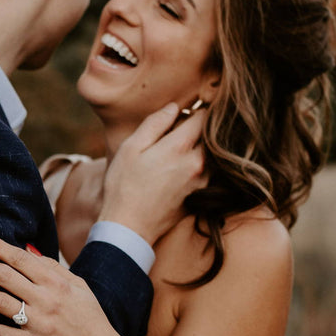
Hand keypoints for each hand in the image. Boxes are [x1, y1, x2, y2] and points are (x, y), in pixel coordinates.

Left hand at [0, 232, 136, 335]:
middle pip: (5, 276)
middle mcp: (46, 299)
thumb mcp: (79, 286)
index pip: (20, 258)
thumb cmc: (91, 318)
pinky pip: (3, 335)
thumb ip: (52, 267)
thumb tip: (26, 249)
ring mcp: (39, 323)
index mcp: (57, 282)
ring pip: (0, 302)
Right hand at [100, 103, 207, 245]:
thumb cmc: (124, 186)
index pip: (203, 115)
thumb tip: (174, 107)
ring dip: (200, 147)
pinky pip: (207, 172)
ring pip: (211, 154)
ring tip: (177, 151)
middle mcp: (198, 164)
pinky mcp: (200, 195)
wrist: (128, 228)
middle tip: (179, 130)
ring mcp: (202, 182)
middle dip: (199, 128)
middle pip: (210, 134)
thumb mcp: (131, 148)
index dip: (194, 109)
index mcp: (180, 148)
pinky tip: (177, 171)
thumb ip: (155, 124)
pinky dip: (199, 165)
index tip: (183, 113)